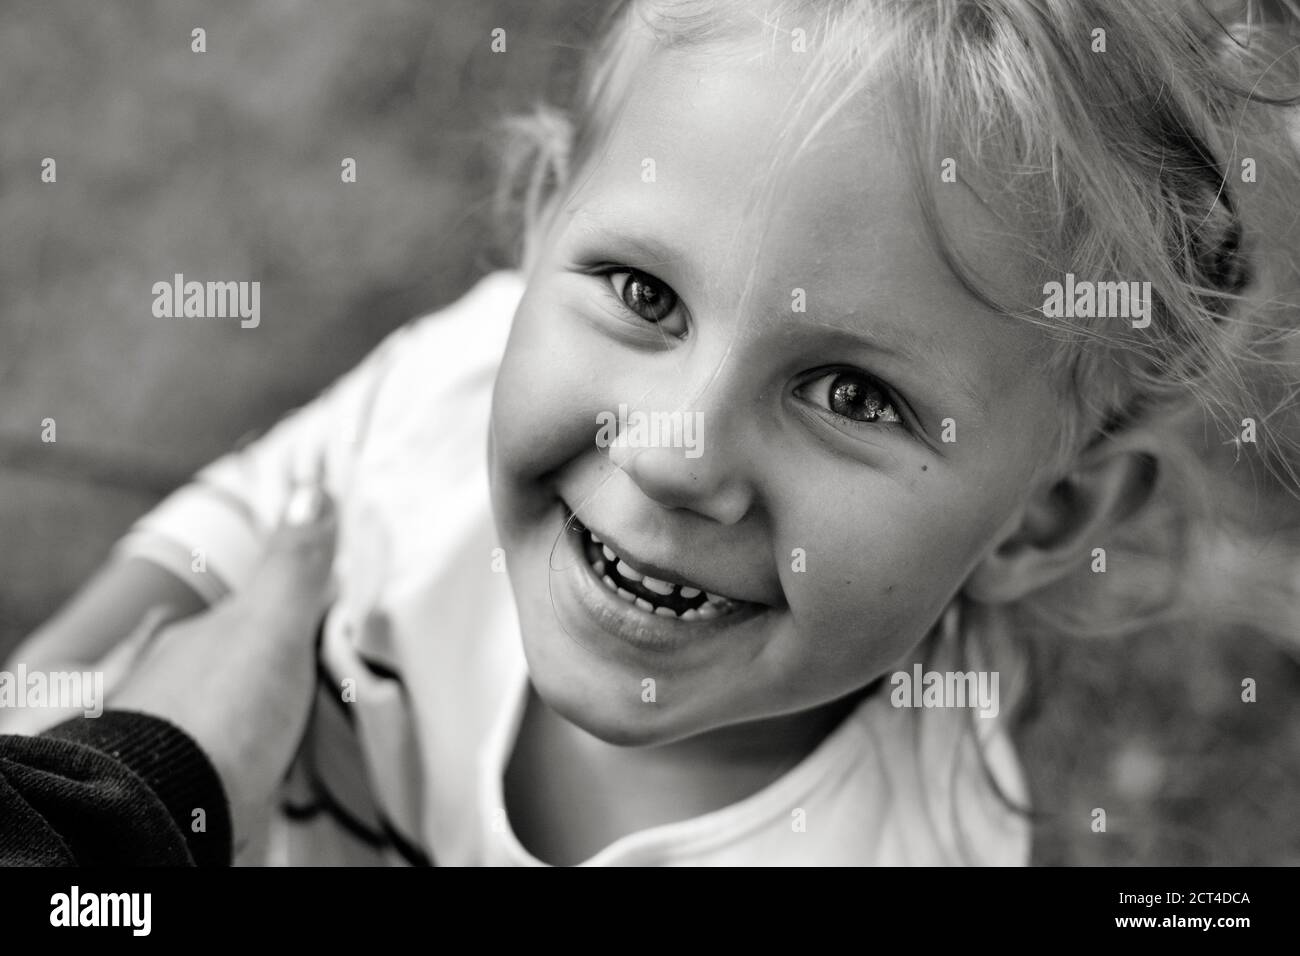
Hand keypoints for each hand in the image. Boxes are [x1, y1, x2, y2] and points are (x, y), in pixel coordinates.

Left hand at [112, 482, 336, 846]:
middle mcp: (181, 688)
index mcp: (197, 640)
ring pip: (237, 718)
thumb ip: (293, 565)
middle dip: (276, 668)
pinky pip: (238, 765)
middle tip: (329, 670)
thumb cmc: (220, 713)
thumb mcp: (269, 625)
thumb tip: (311, 488)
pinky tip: (282, 766)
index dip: (288, 612)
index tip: (326, 613)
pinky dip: (260, 760)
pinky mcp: (199, 790)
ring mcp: (186, 742)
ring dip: (269, 718)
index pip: (250, 614)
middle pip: (241, 668)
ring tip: (317, 722)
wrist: (172, 811)